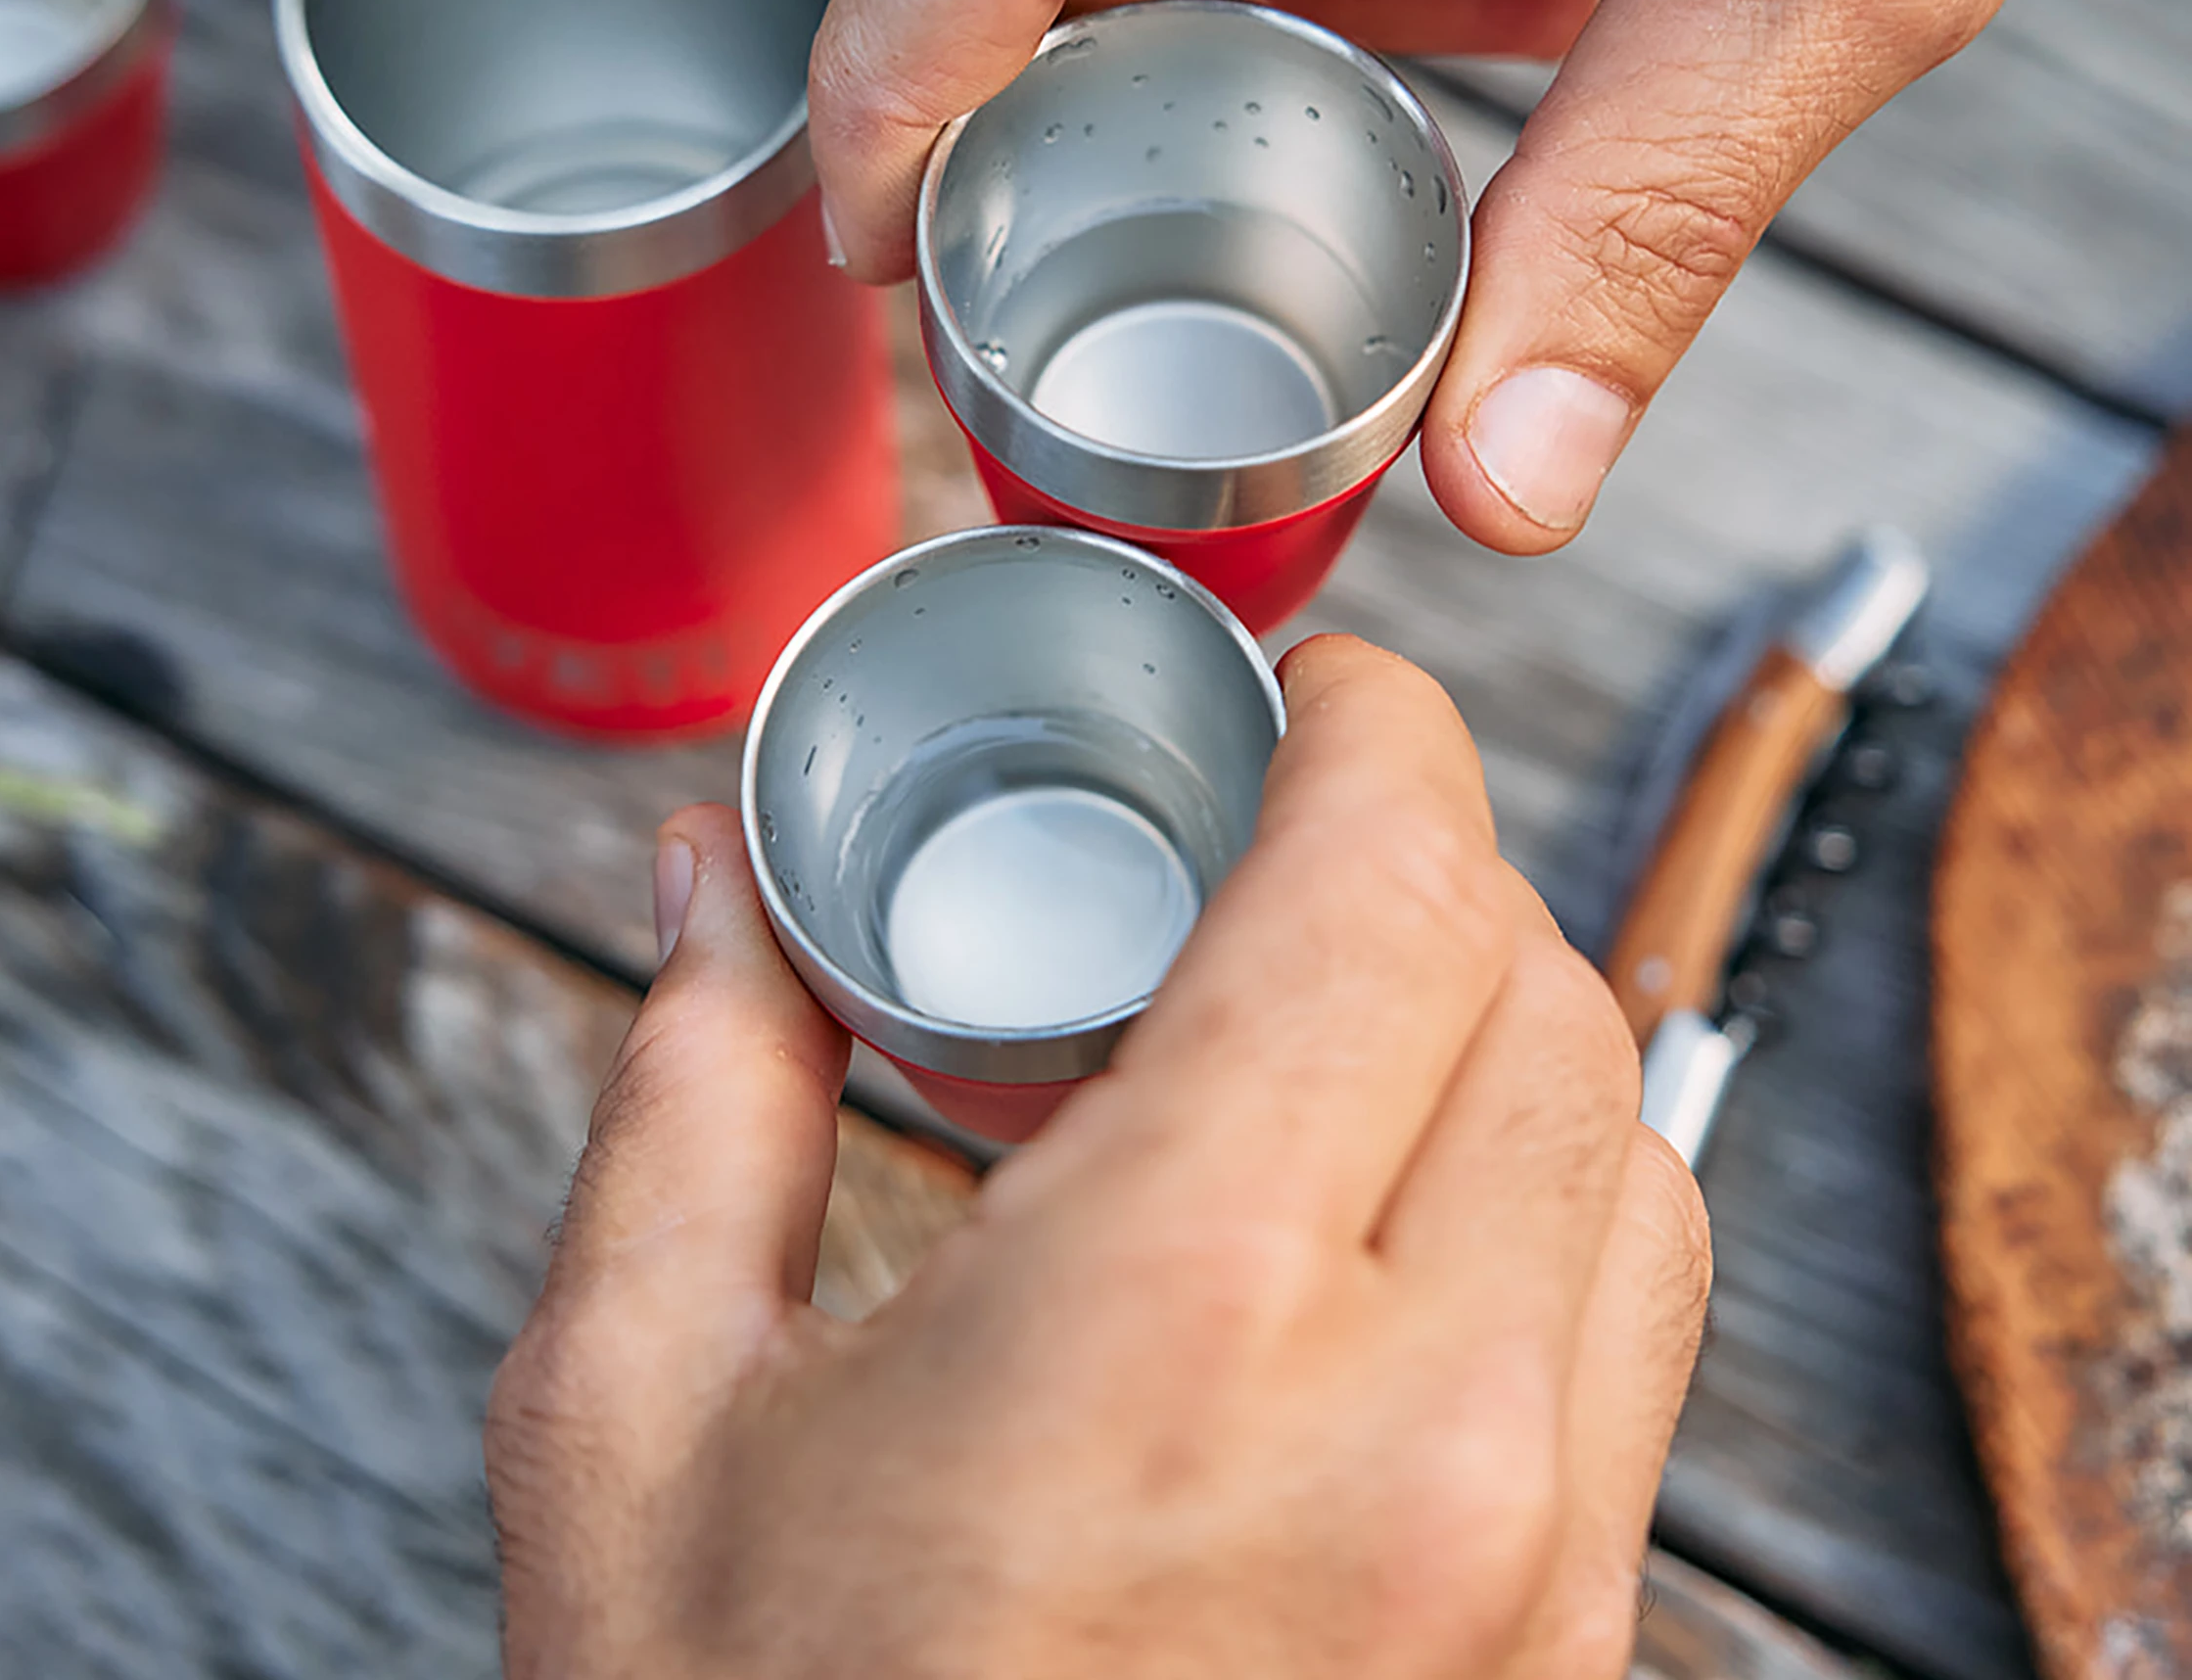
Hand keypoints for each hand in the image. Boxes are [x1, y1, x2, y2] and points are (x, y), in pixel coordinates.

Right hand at [486, 637, 1709, 1678]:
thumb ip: (698, 1093)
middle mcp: (1427, 1439)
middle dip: (1425, 863)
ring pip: (1632, 1152)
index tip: (1314, 690)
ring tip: (1317, 1023)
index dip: (1378, 731)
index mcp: (1180, 1319)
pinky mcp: (1568, 1665)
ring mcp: (1535, 1576)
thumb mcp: (635, 1422)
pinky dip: (1543, 1205)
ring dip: (1500, 1027)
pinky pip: (1637, 1339)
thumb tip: (710, 883)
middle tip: (1270, 849)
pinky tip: (1367, 1227)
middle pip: (1550, 991)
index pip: (1400, 889)